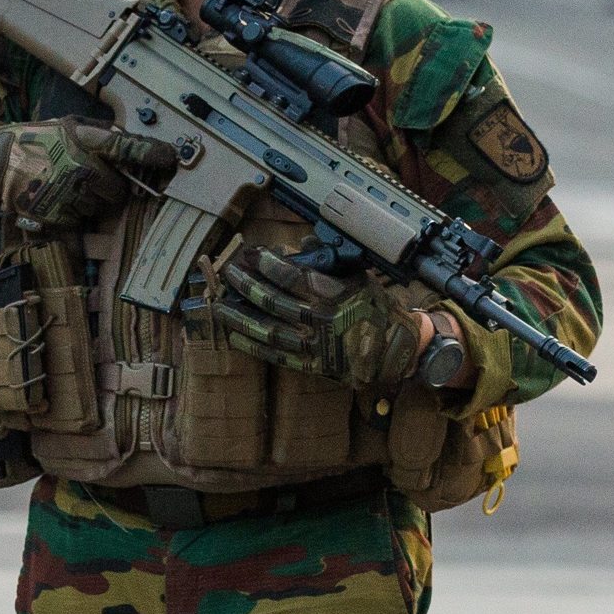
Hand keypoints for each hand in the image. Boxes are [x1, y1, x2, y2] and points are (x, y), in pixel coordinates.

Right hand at [0, 122, 179, 238]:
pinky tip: (54, 198)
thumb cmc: (35, 143)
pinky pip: (79, 220)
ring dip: (89, 201)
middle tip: (87, 179)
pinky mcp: (57, 214)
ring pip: (99, 207)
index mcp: (84, 140)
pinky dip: (71, 213)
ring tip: (64, 186)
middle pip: (118, 189)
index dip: (153, 155)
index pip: (127, 148)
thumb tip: (129, 147)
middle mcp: (80, 166)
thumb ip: (98, 138)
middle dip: (110, 188)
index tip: (171, 160)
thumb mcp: (66, 129)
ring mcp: (68, 192)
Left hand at [211, 244, 423, 387]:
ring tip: (219, 305)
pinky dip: (251, 345)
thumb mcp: (357, 278)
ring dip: (239, 316)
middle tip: (229, 273)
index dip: (266, 264)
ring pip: (267, 329)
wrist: (394, 349)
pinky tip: (234, 335)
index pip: (291, 277)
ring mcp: (313, 345)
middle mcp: (320, 320)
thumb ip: (328, 264)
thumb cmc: (375, 309)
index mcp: (334, 295)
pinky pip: (274, 355)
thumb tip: (300, 247)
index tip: (249, 254)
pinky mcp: (309, 365)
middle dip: (246, 285)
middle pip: (272, 301)